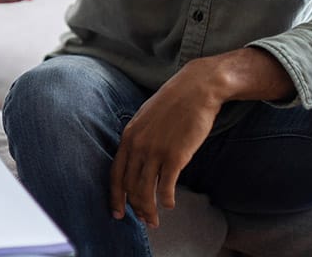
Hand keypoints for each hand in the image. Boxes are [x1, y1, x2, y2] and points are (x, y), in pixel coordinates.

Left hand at [109, 61, 222, 227]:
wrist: (196, 89)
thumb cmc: (174, 103)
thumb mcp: (146, 118)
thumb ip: (139, 138)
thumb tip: (136, 158)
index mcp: (128, 136)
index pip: (115, 174)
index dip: (115, 196)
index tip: (117, 212)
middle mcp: (137, 145)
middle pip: (129, 186)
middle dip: (134, 208)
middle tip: (143, 221)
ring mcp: (155, 151)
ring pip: (145, 190)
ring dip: (149, 210)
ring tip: (155, 220)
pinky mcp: (175, 156)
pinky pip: (165, 187)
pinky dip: (166, 200)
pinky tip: (170, 205)